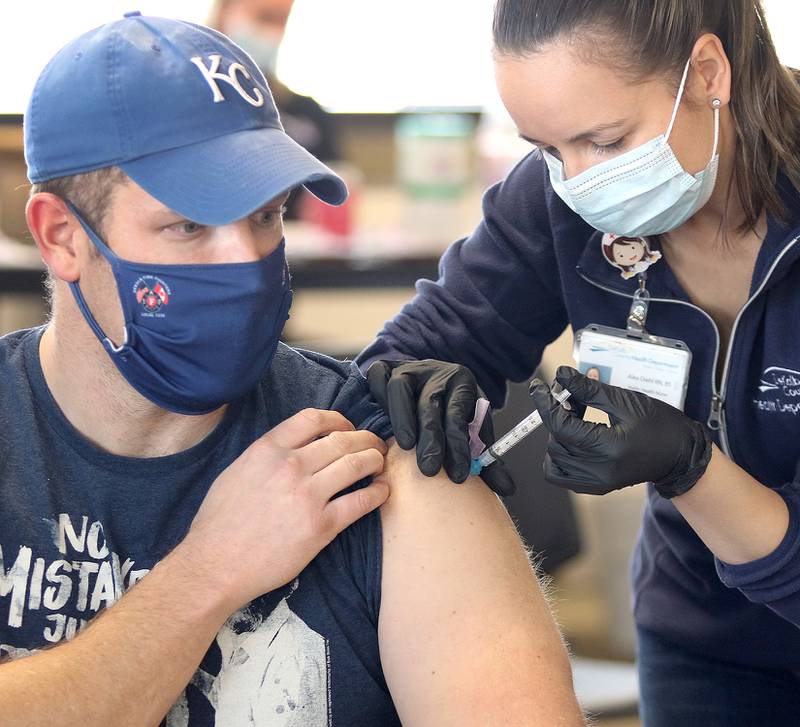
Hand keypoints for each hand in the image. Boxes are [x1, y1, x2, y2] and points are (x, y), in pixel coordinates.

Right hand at [180, 409, 388, 611]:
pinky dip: (377, 493)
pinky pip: (360, 502)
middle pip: (342, 440)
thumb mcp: (237, 471)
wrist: (216, 566)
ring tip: (381, 462)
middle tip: (374, 445)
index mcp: (268, 449)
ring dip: (375, 460)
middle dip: (365, 439)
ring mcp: (308, 495)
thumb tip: (295, 447)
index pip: (313, 419)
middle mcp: (291, 466)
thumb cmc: (220, 522)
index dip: (339, 419)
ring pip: (356, 464)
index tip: (348, 427)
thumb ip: (268, 455)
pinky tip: (382, 491)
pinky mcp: (321, 526)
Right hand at [366, 359, 515, 494]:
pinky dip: (378, 395)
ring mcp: (409, 368)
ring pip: (401, 388)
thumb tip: (507, 488)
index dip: (459, 444)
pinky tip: (381, 420)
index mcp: (462, 384)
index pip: (460, 413)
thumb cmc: (451, 413)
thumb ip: (486, 460)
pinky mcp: (386, 366)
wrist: (431, 381)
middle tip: (430, 470)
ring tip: (406, 447)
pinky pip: (379, 375)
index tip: (459, 474)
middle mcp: (436, 372)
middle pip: (431, 404)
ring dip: (403, 418)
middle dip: (431, 438)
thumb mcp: (472, 430)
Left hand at [528, 366, 712, 496]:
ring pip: (554, 459)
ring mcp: (597, 483)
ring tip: (577, 418)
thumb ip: (589, 390)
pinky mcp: (595, 487)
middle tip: (571, 398)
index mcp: (609, 448)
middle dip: (557, 416)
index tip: (538, 386)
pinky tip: (574, 438)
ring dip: (557, 435)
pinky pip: (561, 474)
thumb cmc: (660, 425)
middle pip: (555, 441)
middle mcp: (600, 471)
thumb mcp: (626, 401)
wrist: (681, 456)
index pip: (561, 426)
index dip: (545, 403)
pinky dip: (559, 456)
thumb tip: (561, 375)